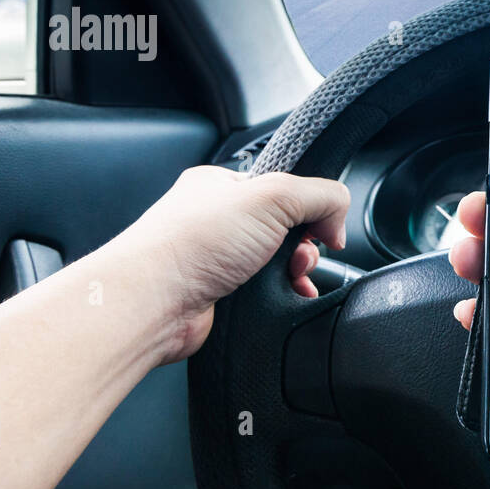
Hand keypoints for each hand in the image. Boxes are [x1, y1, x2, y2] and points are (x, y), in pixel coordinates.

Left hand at [107, 166, 350, 362]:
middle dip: (305, 244)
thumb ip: (320, 195)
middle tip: (300, 254)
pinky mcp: (220, 295)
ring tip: (291, 277)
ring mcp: (217, 258)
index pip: (284, 185)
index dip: (310, 205)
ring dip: (295, 272)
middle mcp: (218, 219)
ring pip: (278, 262)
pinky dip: (281, 296)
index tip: (323, 223)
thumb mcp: (272, 196)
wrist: (152, 303)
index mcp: (222, 184)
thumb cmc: (189, 245)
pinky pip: (265, 292)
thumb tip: (337, 220)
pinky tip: (284, 296)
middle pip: (286, 227)